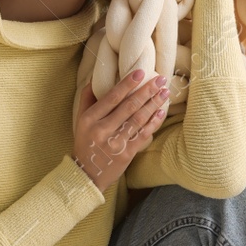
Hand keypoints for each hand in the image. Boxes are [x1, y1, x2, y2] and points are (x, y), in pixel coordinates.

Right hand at [73, 69, 170, 191]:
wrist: (87, 173)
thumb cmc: (85, 142)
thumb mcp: (80, 119)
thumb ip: (87, 98)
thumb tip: (96, 76)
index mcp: (90, 119)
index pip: (112, 97)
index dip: (127, 84)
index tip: (141, 72)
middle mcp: (102, 130)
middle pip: (129, 106)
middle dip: (147, 91)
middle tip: (161, 79)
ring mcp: (115, 143)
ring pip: (138, 119)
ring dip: (153, 104)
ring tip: (165, 93)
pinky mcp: (126, 154)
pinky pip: (143, 135)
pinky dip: (153, 123)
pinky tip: (161, 112)